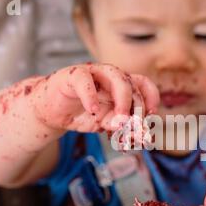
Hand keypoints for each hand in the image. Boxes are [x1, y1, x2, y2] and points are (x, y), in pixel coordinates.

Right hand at [32, 63, 158, 132]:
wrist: (53, 112)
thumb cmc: (82, 114)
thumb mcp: (104, 123)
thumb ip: (119, 125)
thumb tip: (134, 132)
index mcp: (121, 85)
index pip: (143, 84)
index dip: (151, 97)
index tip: (151, 115)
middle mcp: (111, 76)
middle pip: (132, 84)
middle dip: (136, 107)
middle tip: (133, 126)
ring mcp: (93, 73)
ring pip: (115, 75)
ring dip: (122, 99)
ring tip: (120, 119)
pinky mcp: (73, 75)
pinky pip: (84, 80)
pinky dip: (90, 96)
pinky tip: (93, 111)